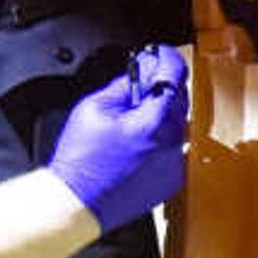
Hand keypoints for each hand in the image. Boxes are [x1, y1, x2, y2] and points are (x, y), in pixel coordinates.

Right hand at [48, 53, 191, 226]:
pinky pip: (175, 148)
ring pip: (178, 124)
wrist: (78, 203)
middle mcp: (171, 144)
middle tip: (138, 84)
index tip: (158, 54)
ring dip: (161, 113)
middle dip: (161, 86)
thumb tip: (143, 70)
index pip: (175, 76)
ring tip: (131, 119)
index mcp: (153, 122)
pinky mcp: (172, 180)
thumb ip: (125, 85)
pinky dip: (162, 138)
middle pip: (179, 98)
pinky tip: (137, 143)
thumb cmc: (81, 161)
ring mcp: (175, 164)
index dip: (166, 58)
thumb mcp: (95, 107)